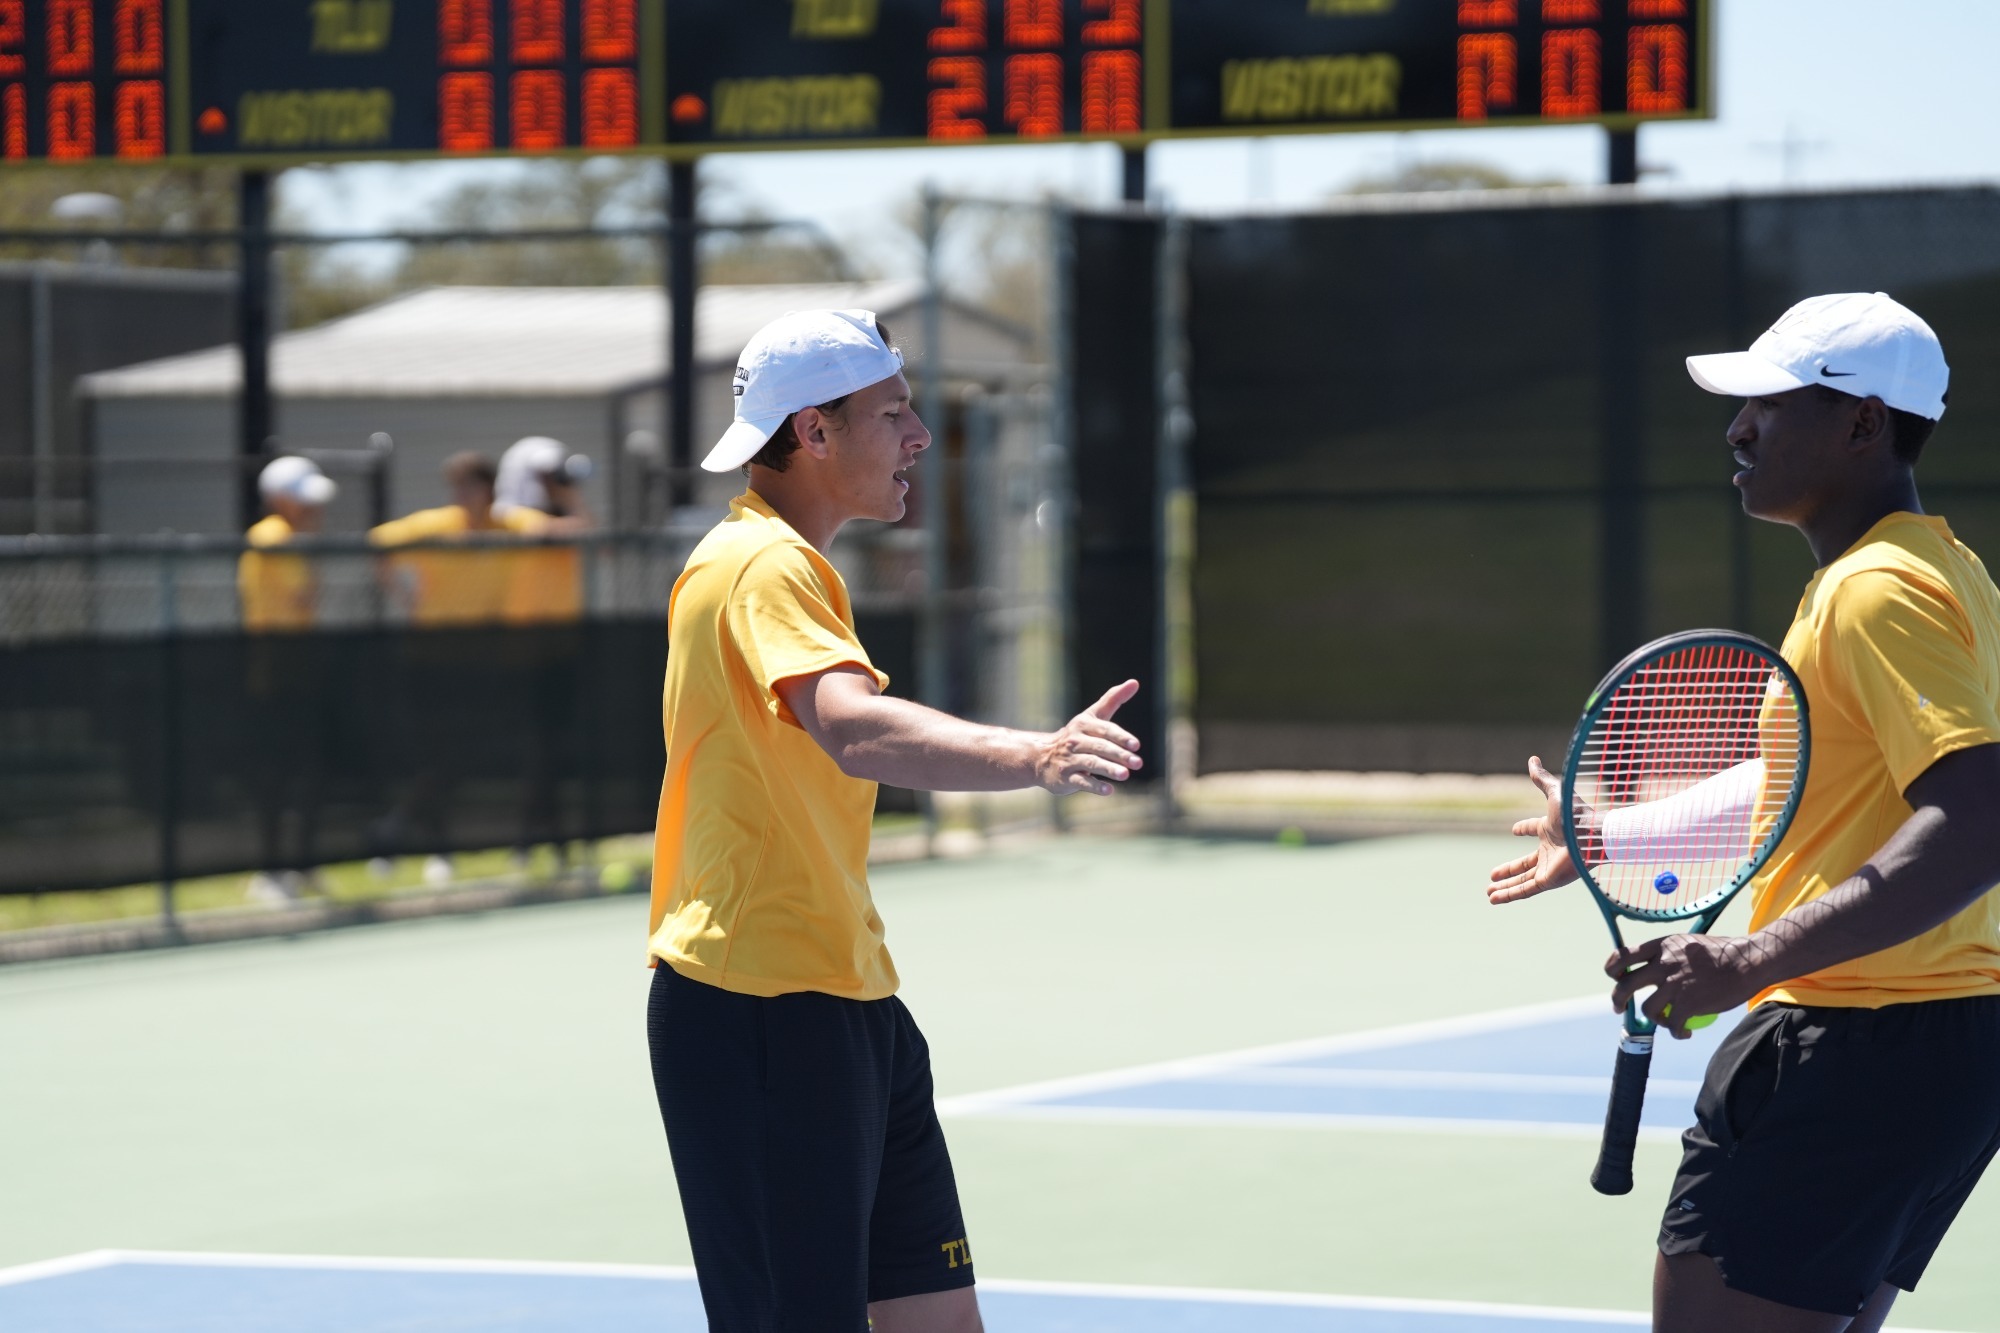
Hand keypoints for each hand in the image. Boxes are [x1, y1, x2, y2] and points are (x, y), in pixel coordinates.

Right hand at [1036, 680, 1141, 795]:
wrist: (1040, 758)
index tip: (1136, 745)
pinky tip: (1109, 790)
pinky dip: (1095, 786)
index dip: (1120, 737)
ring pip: (1090, 763)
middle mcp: (1075, 741)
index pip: (1105, 730)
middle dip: (1119, 755)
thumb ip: (1113, 699)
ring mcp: (1069, 760)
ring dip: (1108, 769)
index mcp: (1083, 725)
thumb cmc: (1076, 736)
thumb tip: (1134, 682)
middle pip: (1099, 747)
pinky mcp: (1065, 778)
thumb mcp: (1091, 716)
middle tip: (1137, 763)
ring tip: (1125, 775)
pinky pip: (1081, 782)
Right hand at [1486, 756, 1582, 903]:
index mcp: (1550, 830)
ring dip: (1505, 886)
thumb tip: (1532, 759)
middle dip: (1508, 869)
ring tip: (1488, 892)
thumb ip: (1541, 779)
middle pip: (1524, 863)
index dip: (1524, 829)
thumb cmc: (1574, 815)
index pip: (1533, 830)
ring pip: (1522, 880)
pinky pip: (1525, 890)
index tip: (1514, 831)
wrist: (1590, 837)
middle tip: (1492, 874)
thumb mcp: (1553, 793)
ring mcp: (1548, 867)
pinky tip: (1493, 899)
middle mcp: (1549, 850)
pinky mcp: (1548, 881)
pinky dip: (1509, 895)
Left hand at [1607, 934, 1763, 1038]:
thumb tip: (1653, 966)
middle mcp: (1662, 964)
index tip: (1615, 977)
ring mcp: (1674, 985)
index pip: (1623, 955)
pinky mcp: (1688, 1004)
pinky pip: (1672, 1025)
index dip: (1613, 968)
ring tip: (1666, 1021)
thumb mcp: (1687, 943)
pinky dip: (1676, 1032)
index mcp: (1661, 946)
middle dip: (1617, 1000)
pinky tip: (1684, 1032)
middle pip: (1625, 985)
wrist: (1746, 961)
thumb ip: (1668, 954)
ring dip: (1654, 1020)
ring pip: (1647, 1009)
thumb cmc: (1722, 953)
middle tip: (1619, 1009)